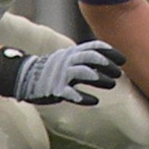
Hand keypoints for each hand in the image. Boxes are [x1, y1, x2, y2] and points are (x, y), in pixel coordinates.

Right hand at [0, 40, 125, 104]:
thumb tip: (107, 62)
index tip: (123, 59)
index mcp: (72, 53)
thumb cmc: (51, 70)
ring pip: (83, 73)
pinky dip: (83, 97)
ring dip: (99, 79)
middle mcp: (68, 61)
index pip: (93, 47)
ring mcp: (61, 75)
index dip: (109, 52)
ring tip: (111, 84)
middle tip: (119, 72)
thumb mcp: (68, 59)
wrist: (24, 77)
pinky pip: (71, 93)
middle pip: (90, 58)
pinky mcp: (56, 89)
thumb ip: (84, 60)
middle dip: (106, 64)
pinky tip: (94, 101)